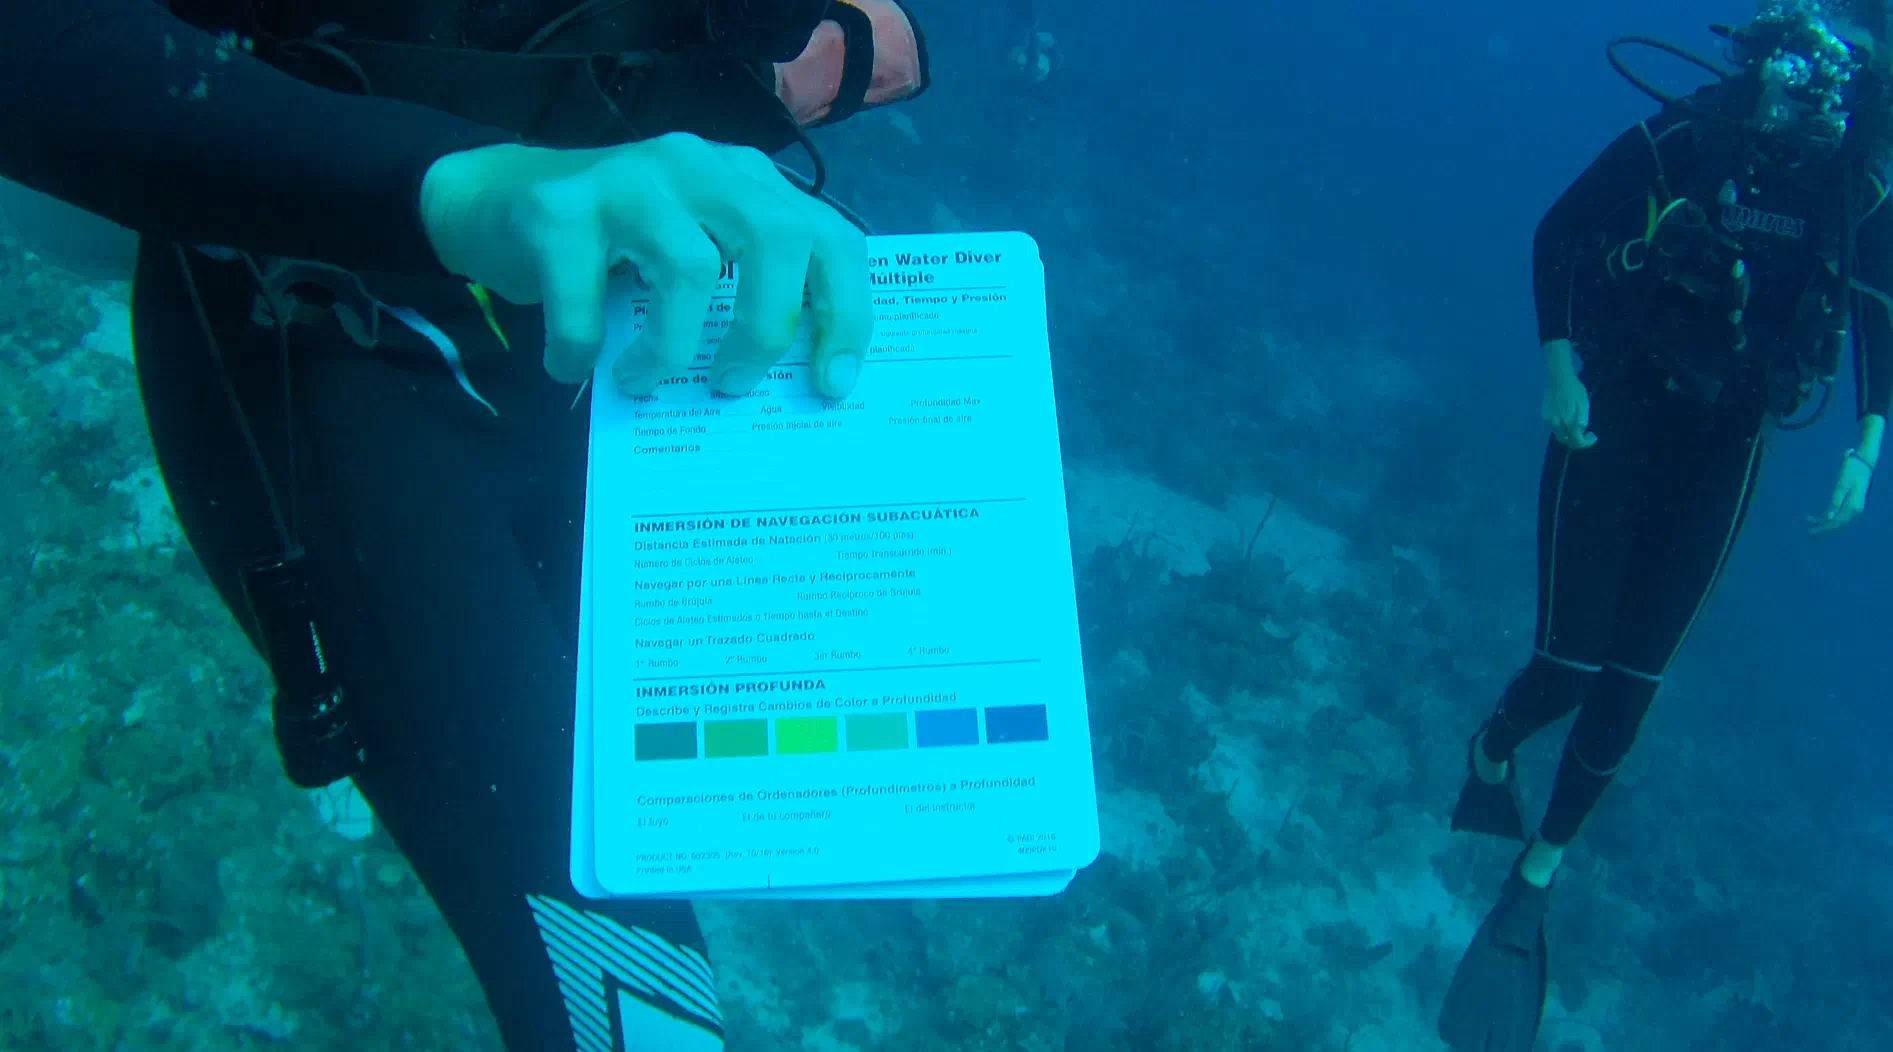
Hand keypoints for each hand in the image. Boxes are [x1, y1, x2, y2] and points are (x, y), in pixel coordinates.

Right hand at [418, 132, 870, 397]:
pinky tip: (574, 364)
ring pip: (688, 267)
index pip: (830, 235)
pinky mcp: (559, 207)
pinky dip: (582, 347)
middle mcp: (698, 166)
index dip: (846, 312)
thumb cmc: (614, 249)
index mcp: (746, 181)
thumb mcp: (694, 255)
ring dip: (671, 347)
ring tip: (645, 381)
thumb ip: (742, 292)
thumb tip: (792, 388)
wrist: (494, 202)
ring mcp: (629, 178)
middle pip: (775, 238)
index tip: (833, 381)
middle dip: (768, 326)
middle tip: (734, 382)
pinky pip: (585, 298)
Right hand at [1542, 367, 1596, 449]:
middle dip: (1578, 441)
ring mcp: (1549, 421)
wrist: (1559, 379)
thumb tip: (1581, 430)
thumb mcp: (1584, 404)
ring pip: (1560, 436)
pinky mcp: (1544, 416)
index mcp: (1569, 423)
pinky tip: (1567, 418)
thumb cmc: (1575, 390)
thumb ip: (1583, 419)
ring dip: (1570, 435)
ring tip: (1577, 427)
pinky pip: (1554, 427)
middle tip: (1586, 434)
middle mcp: (1557, 425)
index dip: (1586, 443)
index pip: (1577, 442)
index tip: (1593, 436)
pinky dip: (1562, 428)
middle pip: (1567, 441)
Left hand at [1809, 450, 1873, 532]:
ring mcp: (1856, 507)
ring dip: (1826, 522)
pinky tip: (1822, 517)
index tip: (1809, 525)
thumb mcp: (1842, 486)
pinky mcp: (1853, 503)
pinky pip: (1842, 514)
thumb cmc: (1851, 472)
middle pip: (1837, 523)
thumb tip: (1829, 518)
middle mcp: (1856, 510)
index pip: (1836, 522)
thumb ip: (1836, 502)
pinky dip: (1831, 516)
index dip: (1822, 525)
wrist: (1863, 464)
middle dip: (1823, 526)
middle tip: (1808, 529)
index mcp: (1853, 506)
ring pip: (1840, 519)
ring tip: (1812, 523)